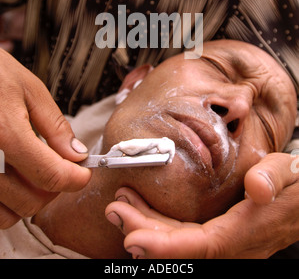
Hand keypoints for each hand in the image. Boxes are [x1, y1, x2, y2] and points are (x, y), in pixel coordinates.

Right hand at [0, 49, 90, 228]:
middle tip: (59, 167)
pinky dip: (6, 203)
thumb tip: (77, 155)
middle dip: (53, 188)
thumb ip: (54, 126)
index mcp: (4, 130)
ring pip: (7, 214)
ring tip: (32, 171)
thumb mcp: (29, 90)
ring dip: (28, 199)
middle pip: (29, 200)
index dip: (75, 179)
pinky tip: (12, 177)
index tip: (83, 174)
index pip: (49, 173)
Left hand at [105, 152, 298, 257]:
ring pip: (179, 243)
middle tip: (115, 209)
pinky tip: (142, 207)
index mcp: (246, 231)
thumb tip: (257, 188)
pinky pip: (184, 235)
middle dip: (143, 232)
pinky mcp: (219, 235)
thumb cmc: (295, 185)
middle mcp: (232, 246)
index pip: (201, 247)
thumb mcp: (289, 173)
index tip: (134, 239)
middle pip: (181, 249)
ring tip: (121, 203)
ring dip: (146, 225)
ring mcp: (224, 243)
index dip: (166, 247)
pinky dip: (160, 223)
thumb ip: (274, 178)